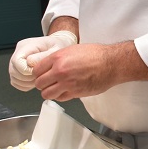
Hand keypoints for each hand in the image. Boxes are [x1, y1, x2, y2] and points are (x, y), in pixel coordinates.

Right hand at [8, 30, 77, 89]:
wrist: (57, 46)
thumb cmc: (57, 46)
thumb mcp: (54, 49)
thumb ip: (42, 56)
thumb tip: (30, 63)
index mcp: (26, 46)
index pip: (17, 61)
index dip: (26, 70)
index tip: (38, 72)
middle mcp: (19, 53)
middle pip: (13, 71)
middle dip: (27, 78)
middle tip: (41, 77)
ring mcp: (17, 62)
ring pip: (14, 78)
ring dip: (26, 83)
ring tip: (39, 79)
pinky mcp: (18, 70)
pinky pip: (17, 82)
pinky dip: (25, 85)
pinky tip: (35, 81)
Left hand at [31, 40, 147, 100]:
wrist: (111, 63)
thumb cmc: (96, 54)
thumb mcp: (72, 50)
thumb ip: (58, 58)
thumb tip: (48, 65)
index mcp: (58, 58)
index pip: (36, 70)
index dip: (38, 73)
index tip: (42, 75)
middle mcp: (60, 71)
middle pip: (39, 83)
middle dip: (42, 84)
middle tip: (47, 82)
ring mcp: (67, 83)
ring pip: (46, 94)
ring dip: (49, 92)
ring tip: (55, 88)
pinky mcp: (75, 93)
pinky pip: (60, 98)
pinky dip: (60, 96)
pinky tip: (65, 91)